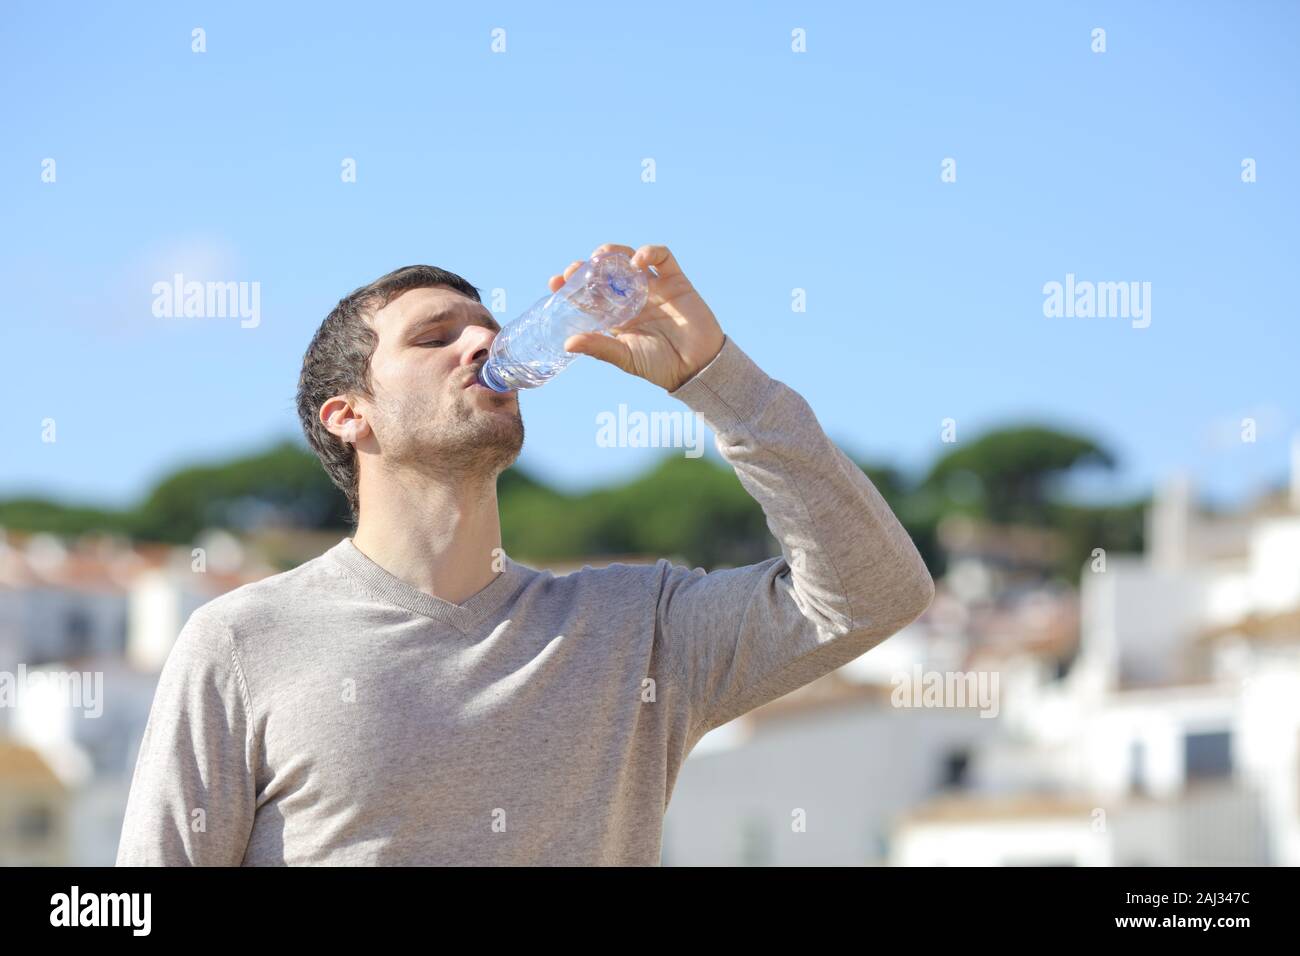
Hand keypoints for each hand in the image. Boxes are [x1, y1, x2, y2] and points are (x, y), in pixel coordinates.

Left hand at [550, 243, 724, 391]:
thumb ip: (599, 347)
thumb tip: (567, 343)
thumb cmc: (659, 366)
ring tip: (602, 257)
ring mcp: (653, 287)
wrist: (697, 367)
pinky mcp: (675, 280)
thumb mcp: (625, 357)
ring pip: (629, 259)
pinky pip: (662, 257)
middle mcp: (632, 298)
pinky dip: (649, 253)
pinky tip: (638, 262)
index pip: (588, 296)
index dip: (571, 287)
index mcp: (616, 316)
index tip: (555, 282)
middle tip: (575, 270)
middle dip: (589, 267)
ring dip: (614, 254)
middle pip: (605, 273)